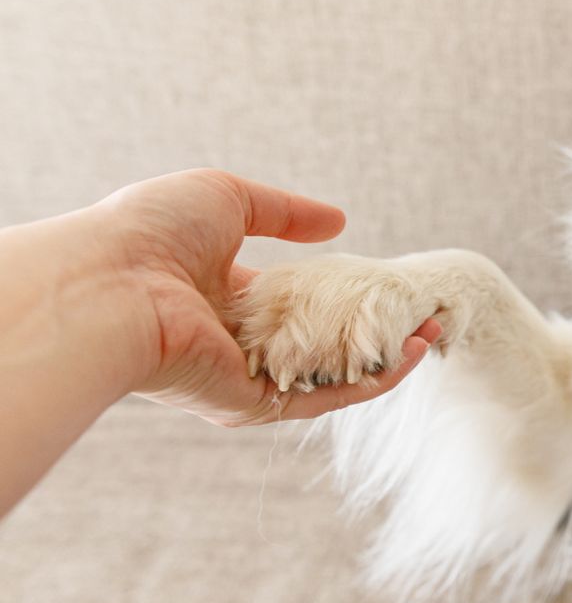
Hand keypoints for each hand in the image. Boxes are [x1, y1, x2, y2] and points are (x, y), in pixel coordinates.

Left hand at [94, 169, 438, 424]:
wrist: (109, 284)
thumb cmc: (149, 232)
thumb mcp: (227, 197)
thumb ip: (285, 211)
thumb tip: (338, 220)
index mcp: (226, 297)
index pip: (297, 301)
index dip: (343, 292)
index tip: (384, 282)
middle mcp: (239, 342)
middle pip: (322, 342)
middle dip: (375, 328)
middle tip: (422, 311)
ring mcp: (248, 377)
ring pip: (332, 374)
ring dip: (387, 356)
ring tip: (432, 330)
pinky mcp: (254, 405)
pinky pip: (327, 397)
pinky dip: (375, 379)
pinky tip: (412, 352)